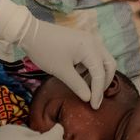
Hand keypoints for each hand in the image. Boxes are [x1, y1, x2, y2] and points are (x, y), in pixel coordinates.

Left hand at [0, 0, 115, 109]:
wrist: (30, 32)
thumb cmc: (45, 51)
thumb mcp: (61, 71)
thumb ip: (77, 85)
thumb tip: (88, 98)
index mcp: (90, 48)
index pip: (100, 74)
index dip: (98, 92)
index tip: (94, 106)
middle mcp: (94, 42)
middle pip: (108, 65)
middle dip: (104, 82)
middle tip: (95, 97)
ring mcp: (88, 39)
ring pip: (102, 60)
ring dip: (98, 74)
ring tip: (86, 88)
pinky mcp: (82, 40)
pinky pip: (93, 55)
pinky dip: (90, 67)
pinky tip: (79, 76)